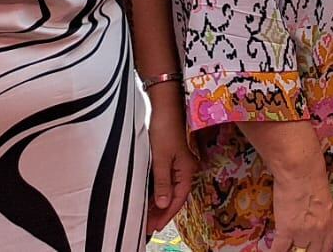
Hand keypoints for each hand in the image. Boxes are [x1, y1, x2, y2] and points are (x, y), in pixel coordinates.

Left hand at [144, 92, 197, 234]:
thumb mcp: (161, 158)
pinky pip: (164, 181)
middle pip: (174, 196)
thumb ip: (162, 182)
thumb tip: (163, 205)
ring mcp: (177, 164)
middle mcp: (185, 169)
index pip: (177, 198)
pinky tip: (148, 198)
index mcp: (187, 170)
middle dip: (161, 212)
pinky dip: (156, 192)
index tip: (155, 227)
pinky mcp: (169, 158)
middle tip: (148, 227)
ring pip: (168, 189)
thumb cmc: (164, 129)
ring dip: (158, 203)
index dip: (166, 214)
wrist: (165, 106)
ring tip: (146, 217)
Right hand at [264, 166, 332, 250]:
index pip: (328, 245)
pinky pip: (280, 249)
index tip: (313, 250)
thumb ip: (321, 213)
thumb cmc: (312, 176)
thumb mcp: (324, 199)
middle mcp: (319, 230)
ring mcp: (304, 232)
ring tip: (286, 248)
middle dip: (306, 251)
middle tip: (299, 250)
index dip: (320, 250)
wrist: (300, 171)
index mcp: (330, 220)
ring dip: (291, 250)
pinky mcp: (287, 230)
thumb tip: (313, 219)